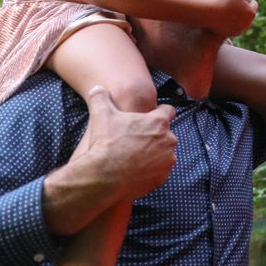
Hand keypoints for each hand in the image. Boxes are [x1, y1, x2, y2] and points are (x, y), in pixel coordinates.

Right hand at [44, 86, 177, 233]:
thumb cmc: (106, 143)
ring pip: (164, 154)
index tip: (150, 117)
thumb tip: (97, 88)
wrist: (104, 177)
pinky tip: (136, 170)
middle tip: (137, 140)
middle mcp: (168, 140)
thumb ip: (101, 98)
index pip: (168, 111)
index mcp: (158, 122)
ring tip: (135, 157)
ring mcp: (167, 160)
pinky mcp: (162, 178)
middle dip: (154, 136)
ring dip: (154, 154)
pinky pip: (160, 171)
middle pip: (165, 134)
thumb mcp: (101, 115)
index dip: (159, 113)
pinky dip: (151, 171)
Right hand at [203, 0, 258, 37]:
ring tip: (227, 8)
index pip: (253, 3)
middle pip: (248, 13)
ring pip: (241, 20)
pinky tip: (223, 16)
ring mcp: (239, 30)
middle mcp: (248, 24)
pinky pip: (233, 26)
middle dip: (242, 7)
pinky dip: (229, 22)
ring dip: (236, 15)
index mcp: (252, 13)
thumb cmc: (224, 1)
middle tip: (231, 2)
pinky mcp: (231, 34)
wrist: (209, 14)